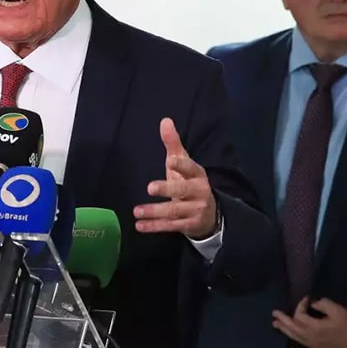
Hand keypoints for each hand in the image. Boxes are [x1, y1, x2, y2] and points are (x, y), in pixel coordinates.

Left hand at [133, 118, 218, 239]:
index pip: (190, 168)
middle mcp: (198, 192)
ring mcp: (195, 210)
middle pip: (183, 191)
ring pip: (174, 211)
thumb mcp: (183, 163)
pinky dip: (155, 227)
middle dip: (167, 189)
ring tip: (136, 211)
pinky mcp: (189, 225)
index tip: (170, 161)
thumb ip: (174, 144)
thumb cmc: (190, 183)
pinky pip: (170, 226)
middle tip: (149, 187)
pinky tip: (140, 226)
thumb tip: (165, 120)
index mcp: (197, 174)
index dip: (181, 165)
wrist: (209, 214)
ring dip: (155, 212)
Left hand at [272, 297, 346, 347]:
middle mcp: (311, 338)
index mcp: (315, 327)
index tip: (307, 299)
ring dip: (285, 332)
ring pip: (296, 339)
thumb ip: (322, 305)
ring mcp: (315, 347)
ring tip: (276, 325)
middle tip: (275, 313)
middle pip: (293, 328)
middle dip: (284, 319)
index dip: (300, 305)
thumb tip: (312, 304)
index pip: (300, 315)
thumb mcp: (337, 310)